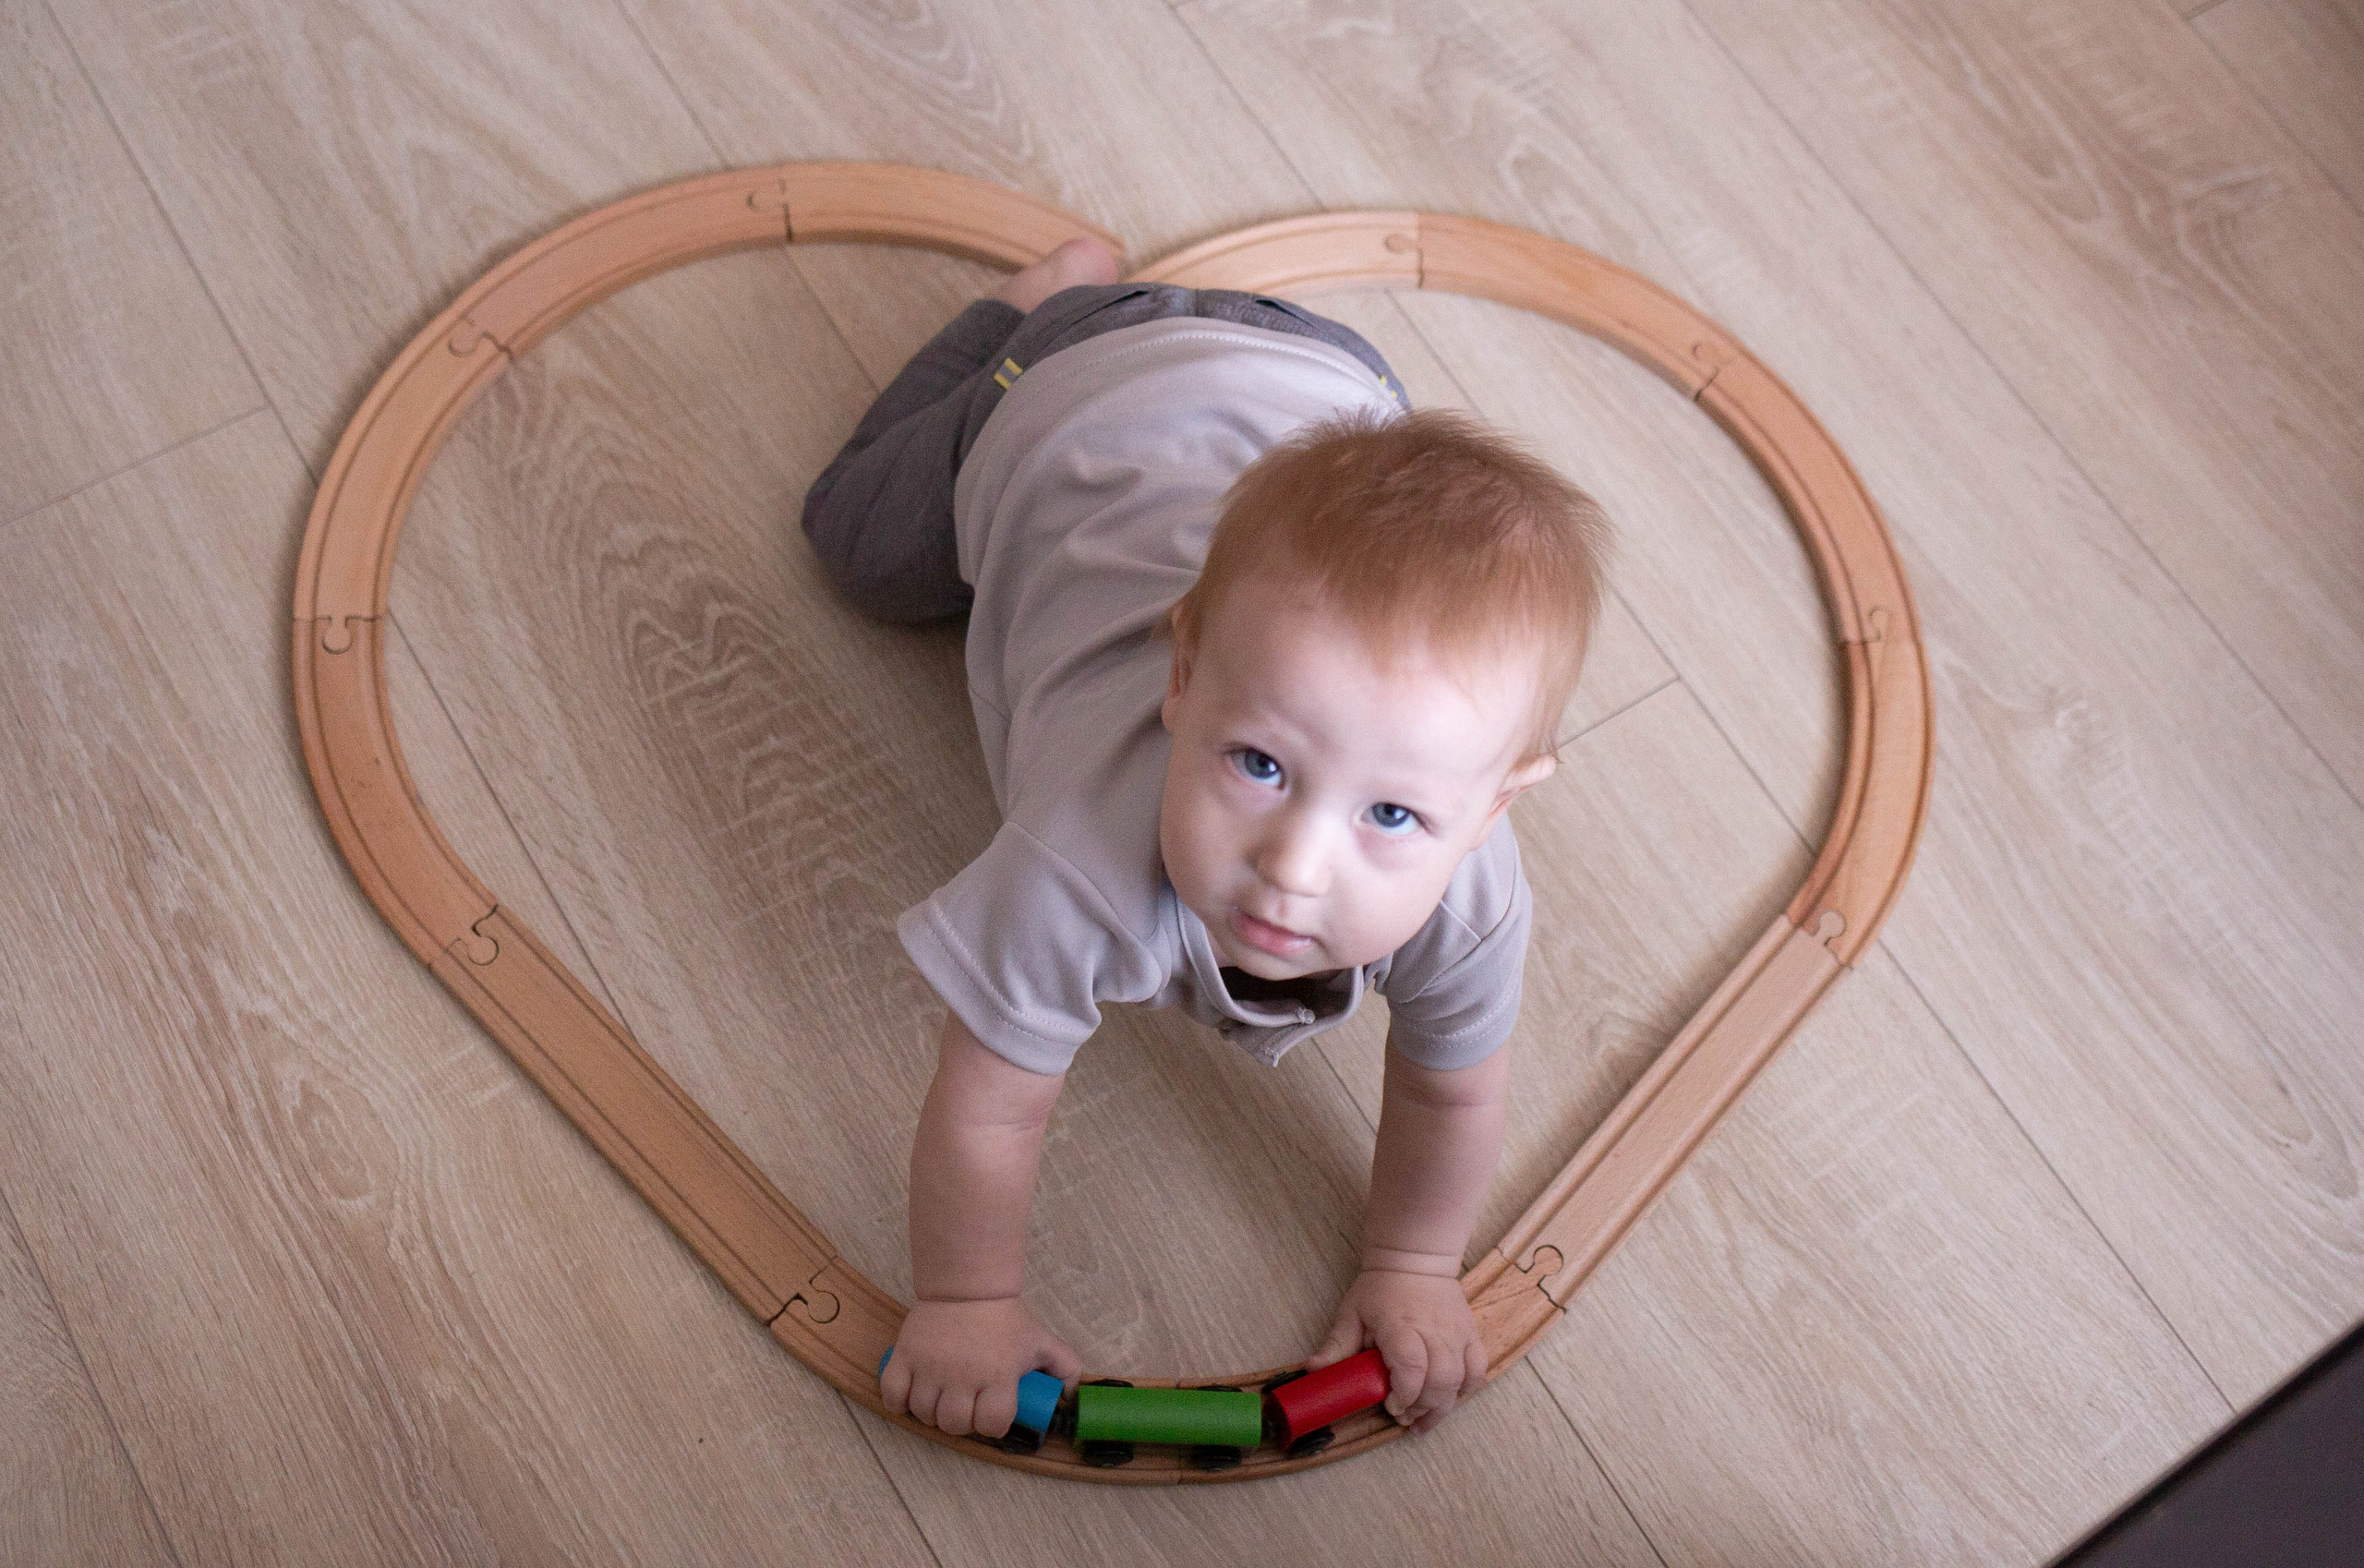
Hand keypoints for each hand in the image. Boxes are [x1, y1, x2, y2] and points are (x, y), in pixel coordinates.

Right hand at [882, 1297, 1080, 1438]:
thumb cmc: (1006, 1319)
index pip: (992, 1424)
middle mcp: (963, 1375)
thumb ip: (1065, 1367)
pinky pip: (893, 1394)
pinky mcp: (905, 1355)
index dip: (992, 1425)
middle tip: (964, 1407)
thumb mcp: (1042, 1340)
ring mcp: (931, 1366)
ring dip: (931, 1413)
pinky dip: (898, 1403)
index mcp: (998, 1375)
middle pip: (954, 1425)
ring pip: (924, 1413)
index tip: (991, 1413)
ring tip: (940, 1399)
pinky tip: (910, 1397)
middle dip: (960, 1422)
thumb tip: (1072, 1396)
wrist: (968, 1286)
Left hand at [1310, 1267, 1486, 1432]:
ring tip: (1422, 1420)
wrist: (1416, 1259)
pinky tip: (1448, 1398)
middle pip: (1439, 1381)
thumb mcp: (1352, 1313)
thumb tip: (1309, 1370)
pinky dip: (1466, 1389)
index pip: (1411, 1367)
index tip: (1391, 1407)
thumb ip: (1335, 1346)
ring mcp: (1456, 1333)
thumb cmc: (1380, 1288)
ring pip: (1459, 1380)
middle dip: (1422, 1409)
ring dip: (1442, 1407)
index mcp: (1401, 1325)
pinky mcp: (1470, 1334)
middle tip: (1404, 1418)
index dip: (1404, 1395)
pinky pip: (1477, 1369)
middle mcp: (1433, 1331)